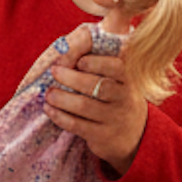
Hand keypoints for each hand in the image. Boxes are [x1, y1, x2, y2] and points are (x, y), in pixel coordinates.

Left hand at [42, 43, 147, 170]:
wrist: (133, 137)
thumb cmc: (114, 98)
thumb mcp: (116, 80)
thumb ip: (97, 61)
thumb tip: (67, 45)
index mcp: (128, 80)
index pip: (117, 68)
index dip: (96, 62)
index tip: (80, 61)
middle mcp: (125, 99)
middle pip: (99, 86)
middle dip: (72, 78)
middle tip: (54, 72)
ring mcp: (115, 119)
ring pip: (85, 106)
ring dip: (62, 98)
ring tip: (48, 93)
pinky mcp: (103, 136)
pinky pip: (77, 125)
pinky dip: (60, 116)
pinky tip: (49, 109)